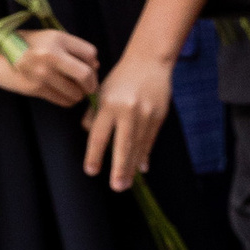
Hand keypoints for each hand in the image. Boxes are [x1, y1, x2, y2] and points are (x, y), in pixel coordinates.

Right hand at [0, 23, 98, 108]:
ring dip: (79, 95)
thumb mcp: (48, 38)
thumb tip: (96, 65)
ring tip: (74, 91)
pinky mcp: (36, 88)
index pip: (91, 53)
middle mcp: (51, 55)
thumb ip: (71, 48)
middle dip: (92, 84)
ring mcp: (43, 73)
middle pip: (87, 75)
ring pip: (76, 92)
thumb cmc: (25, 45)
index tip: (89, 68)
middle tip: (89, 87)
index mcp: (57, 38)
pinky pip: (62, 100)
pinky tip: (64, 95)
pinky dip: (67, 100)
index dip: (93, 63)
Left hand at [81, 44, 173, 188]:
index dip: (94, 155)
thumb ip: (94, 115)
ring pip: (138, 145)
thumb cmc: (121, 78)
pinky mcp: (159, 116)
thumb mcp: (101, 92)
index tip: (91, 171)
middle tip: (117, 187)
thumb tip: (90, 136)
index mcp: (109, 104)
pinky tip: (141, 168)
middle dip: (119, 168)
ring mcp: (146, 114)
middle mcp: (127, 110)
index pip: (99, 135)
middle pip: (122, 145)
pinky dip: (145, 154)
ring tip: (126, 183)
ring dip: (132, 166)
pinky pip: (150, 140)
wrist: (149, 62)